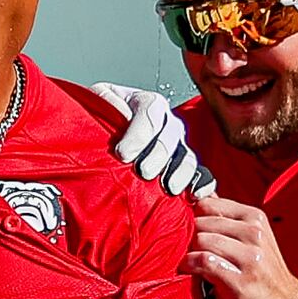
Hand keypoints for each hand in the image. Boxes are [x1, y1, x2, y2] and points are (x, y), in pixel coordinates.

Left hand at [93, 82, 212, 197]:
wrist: (100, 139)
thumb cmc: (98, 120)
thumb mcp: (96, 103)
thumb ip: (104, 103)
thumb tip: (116, 113)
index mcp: (146, 103)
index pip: (150, 111)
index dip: (139, 133)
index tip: (123, 154)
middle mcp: (166, 123)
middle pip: (171, 135)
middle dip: (158, 155)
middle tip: (143, 172)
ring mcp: (178, 147)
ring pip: (187, 156)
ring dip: (180, 172)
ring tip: (168, 188)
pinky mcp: (183, 169)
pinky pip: (200, 175)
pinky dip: (201, 184)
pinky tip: (194, 195)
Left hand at [187, 196, 297, 298]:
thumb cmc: (265, 276)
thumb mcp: (254, 239)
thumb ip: (229, 219)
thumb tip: (205, 196)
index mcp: (255, 219)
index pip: (210, 204)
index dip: (194, 216)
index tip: (187, 227)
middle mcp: (254, 234)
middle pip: (202, 222)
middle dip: (190, 236)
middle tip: (188, 249)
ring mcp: (250, 257)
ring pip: (202, 240)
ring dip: (190, 252)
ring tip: (190, 261)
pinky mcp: (240, 280)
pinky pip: (204, 262)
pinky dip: (191, 265)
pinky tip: (190, 270)